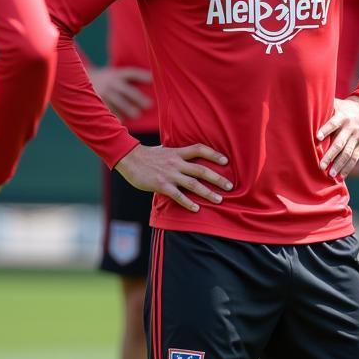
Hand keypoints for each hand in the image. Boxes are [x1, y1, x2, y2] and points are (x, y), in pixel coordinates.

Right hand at [89, 66, 153, 120]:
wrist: (76, 80)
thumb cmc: (105, 80)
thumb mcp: (114, 75)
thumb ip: (129, 79)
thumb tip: (152, 81)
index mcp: (116, 75)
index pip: (131, 73)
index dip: (142, 76)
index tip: (153, 79)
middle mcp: (109, 83)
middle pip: (126, 90)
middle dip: (137, 97)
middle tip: (149, 105)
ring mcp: (101, 92)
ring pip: (115, 101)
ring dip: (126, 108)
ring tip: (137, 115)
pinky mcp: (94, 102)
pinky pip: (105, 110)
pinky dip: (113, 116)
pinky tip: (121, 122)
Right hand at [115, 142, 231, 212]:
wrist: (129, 159)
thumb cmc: (147, 155)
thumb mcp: (164, 150)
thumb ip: (177, 154)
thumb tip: (187, 155)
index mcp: (177, 153)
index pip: (199, 150)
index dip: (213, 154)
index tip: (226, 161)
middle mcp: (176, 163)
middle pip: (201, 170)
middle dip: (217, 178)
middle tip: (229, 186)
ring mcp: (169, 174)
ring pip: (193, 184)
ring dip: (207, 193)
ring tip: (219, 200)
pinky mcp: (161, 185)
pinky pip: (177, 195)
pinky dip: (188, 202)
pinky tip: (196, 208)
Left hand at [317, 96, 358, 178]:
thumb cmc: (345, 108)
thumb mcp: (337, 104)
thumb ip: (324, 108)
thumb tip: (305, 107)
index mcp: (342, 117)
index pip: (333, 124)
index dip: (326, 130)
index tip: (317, 138)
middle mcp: (350, 128)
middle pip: (340, 143)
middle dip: (330, 155)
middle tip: (321, 166)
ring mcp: (356, 138)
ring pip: (348, 153)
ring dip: (339, 165)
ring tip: (331, 175)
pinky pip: (354, 158)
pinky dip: (348, 168)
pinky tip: (341, 177)